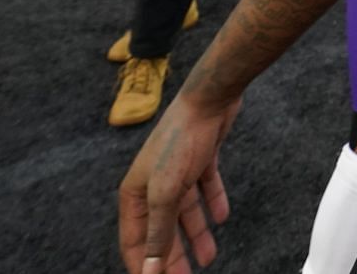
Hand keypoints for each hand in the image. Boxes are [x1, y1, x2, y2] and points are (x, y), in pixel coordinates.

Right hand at [119, 94, 240, 273]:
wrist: (208, 100)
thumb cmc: (179, 142)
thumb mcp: (166, 194)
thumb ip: (158, 232)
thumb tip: (149, 270)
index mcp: (135, 195)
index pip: (135, 241)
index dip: (145, 265)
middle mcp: (153, 185)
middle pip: (162, 230)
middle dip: (173, 256)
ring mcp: (177, 173)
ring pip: (185, 213)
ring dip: (196, 235)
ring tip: (208, 258)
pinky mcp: (199, 160)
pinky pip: (205, 189)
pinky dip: (212, 204)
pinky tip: (221, 218)